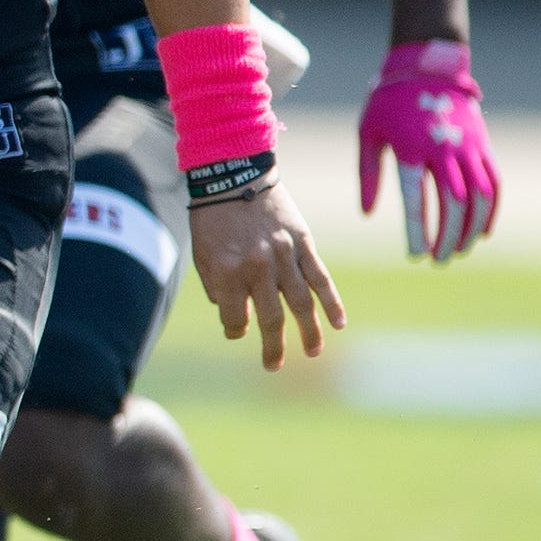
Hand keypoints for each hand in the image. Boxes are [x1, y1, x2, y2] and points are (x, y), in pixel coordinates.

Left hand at [189, 180, 345, 370]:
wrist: (234, 175)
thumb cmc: (213, 218)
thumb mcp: (202, 254)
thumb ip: (215, 286)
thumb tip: (232, 313)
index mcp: (227, 272)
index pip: (234, 318)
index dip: (234, 329)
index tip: (237, 330)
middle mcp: (256, 268)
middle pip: (269, 318)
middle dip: (272, 346)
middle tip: (272, 365)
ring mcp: (283, 256)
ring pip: (300, 303)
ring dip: (309, 332)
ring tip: (313, 352)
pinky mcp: (303, 244)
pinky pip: (320, 278)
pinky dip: (331, 302)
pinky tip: (338, 323)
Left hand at [359, 39, 497, 260]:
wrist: (427, 69)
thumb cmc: (389, 103)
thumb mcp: (368, 133)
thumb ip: (367, 174)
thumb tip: (367, 214)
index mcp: (411, 148)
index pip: (416, 197)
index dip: (418, 229)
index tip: (414, 255)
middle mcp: (444, 150)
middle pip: (452, 202)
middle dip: (446, 236)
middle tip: (436, 260)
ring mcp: (468, 148)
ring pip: (478, 197)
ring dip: (470, 229)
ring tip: (457, 252)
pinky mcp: (483, 146)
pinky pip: (493, 184)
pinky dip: (490, 211)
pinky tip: (481, 232)